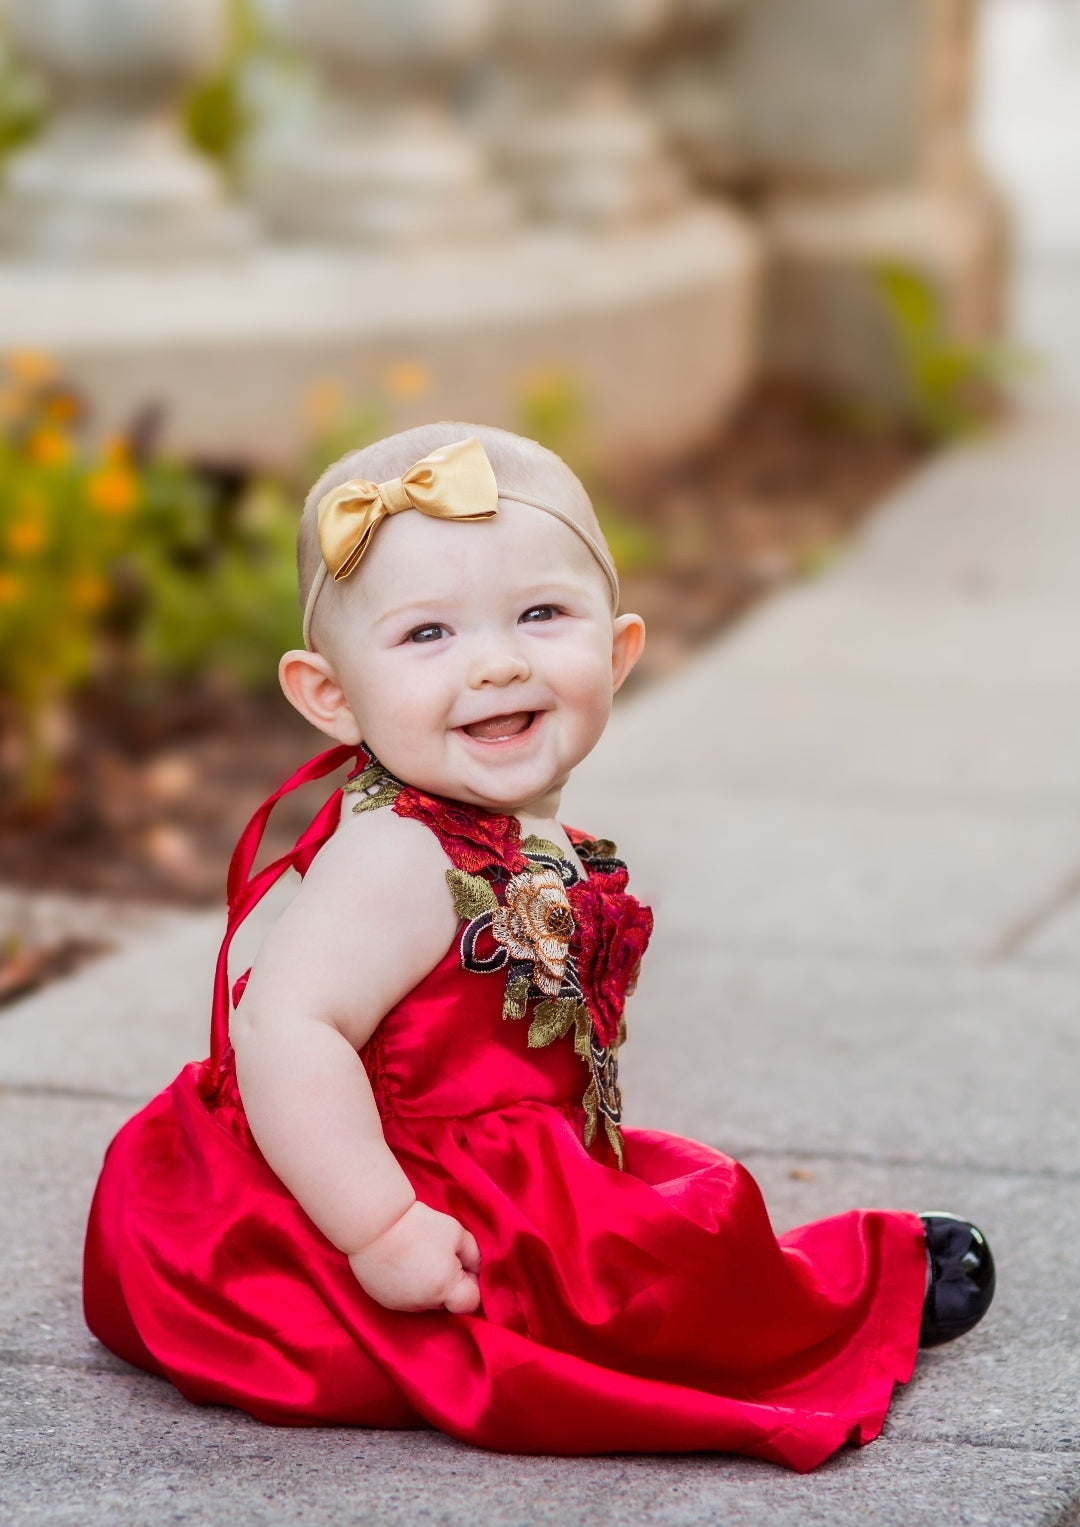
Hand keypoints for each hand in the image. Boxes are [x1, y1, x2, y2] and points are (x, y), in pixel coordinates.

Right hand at [348, 1200, 480, 1313]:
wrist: (374, 1225)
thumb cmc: (418, 1225)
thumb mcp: (456, 1233)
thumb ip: (473, 1256)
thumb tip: (476, 1271)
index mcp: (444, 1288)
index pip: (471, 1303)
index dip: (472, 1284)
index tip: (463, 1264)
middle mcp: (423, 1304)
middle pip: (447, 1303)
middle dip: (449, 1285)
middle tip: (438, 1255)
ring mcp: (402, 1305)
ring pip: (426, 1301)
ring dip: (428, 1286)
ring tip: (417, 1257)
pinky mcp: (385, 1302)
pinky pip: (406, 1299)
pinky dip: (408, 1286)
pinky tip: (402, 1263)